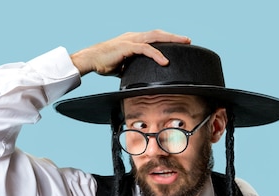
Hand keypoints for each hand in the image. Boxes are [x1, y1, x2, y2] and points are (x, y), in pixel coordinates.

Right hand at [70, 30, 190, 75]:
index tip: (180, 44)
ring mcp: (130, 40)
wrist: (90, 60)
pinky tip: (165, 61)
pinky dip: (157, 54)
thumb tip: (141, 78)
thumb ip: (133, 68)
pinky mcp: (127, 46)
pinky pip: (145, 49)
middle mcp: (134, 37)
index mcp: (134, 40)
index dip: (167, 40)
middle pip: (158, 34)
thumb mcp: (124, 66)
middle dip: (174, 37)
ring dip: (170, 41)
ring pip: (155, 37)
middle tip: (188, 41)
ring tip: (183, 45)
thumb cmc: (104, 63)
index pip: (154, 38)